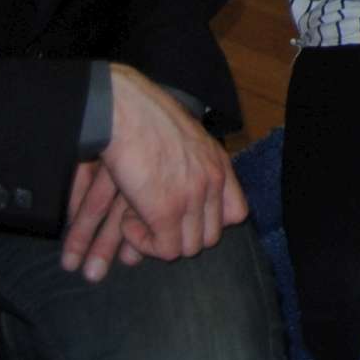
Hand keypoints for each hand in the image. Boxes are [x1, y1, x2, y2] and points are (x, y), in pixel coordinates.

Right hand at [70, 66, 245, 280]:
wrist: (123, 110)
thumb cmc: (143, 118)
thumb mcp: (184, 138)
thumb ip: (194, 164)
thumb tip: (184, 194)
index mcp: (219, 163)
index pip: (237, 213)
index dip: (211, 222)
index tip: (186, 218)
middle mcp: (212, 181)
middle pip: (211, 237)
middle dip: (181, 236)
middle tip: (154, 224)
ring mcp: (192, 198)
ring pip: (188, 248)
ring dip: (160, 241)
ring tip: (137, 220)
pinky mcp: (166, 212)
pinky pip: (164, 249)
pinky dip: (144, 242)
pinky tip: (127, 222)